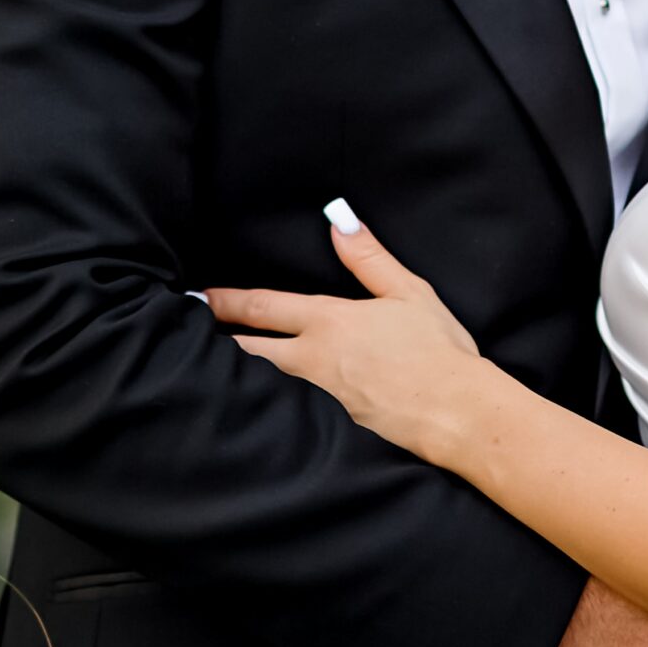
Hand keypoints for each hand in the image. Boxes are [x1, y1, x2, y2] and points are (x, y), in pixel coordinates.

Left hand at [205, 211, 478, 460]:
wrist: (453, 411)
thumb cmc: (436, 349)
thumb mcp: (408, 292)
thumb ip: (369, 258)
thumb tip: (339, 221)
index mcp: (329, 322)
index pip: (264, 308)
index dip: (228, 301)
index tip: (203, 296)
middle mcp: (313, 360)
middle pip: (250, 349)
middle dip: (222, 339)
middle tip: (194, 333)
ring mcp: (318, 397)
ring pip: (267, 380)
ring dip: (243, 370)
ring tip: (221, 365)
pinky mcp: (332, 425)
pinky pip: (293, 407)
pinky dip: (274, 400)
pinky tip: (272, 402)